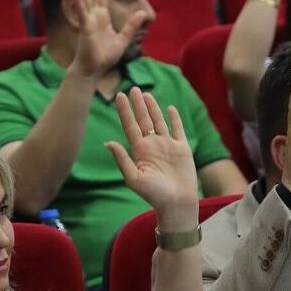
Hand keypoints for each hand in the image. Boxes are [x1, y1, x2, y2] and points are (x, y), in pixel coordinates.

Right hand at [68, 0, 147, 78]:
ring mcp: (88, 21)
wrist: (94, 70)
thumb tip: (143, 13)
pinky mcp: (85, 28)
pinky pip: (81, 11)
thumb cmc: (105, 58)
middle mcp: (93, 16)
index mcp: (102, 18)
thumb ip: (132, 25)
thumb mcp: (123, 39)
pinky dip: (78, 0)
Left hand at [106, 87, 198, 228]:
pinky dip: (174, 118)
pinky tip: (169, 107)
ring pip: (158, 121)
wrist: (177, 203)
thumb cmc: (154, 195)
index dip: (124, 111)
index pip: (130, 126)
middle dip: (137, 105)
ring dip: (152, 108)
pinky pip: (177, 129)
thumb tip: (108, 142)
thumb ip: (122, 160)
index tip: (119, 96)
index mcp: (139, 151)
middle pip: (143, 120)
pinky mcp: (182, 148)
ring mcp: (167, 146)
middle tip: (132, 88)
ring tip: (145, 94)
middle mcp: (152, 146)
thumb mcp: (134, 178)